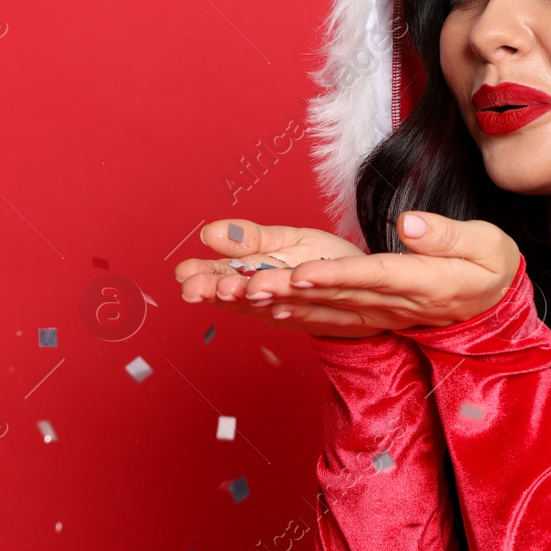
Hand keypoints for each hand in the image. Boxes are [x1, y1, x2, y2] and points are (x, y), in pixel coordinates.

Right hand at [173, 219, 378, 337]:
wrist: (365, 285)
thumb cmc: (320, 260)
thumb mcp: (282, 241)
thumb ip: (248, 238)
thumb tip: (209, 232)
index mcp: (252, 272)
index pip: (218, 274)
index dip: (202, 275)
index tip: (185, 273)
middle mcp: (264, 295)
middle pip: (234, 294)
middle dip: (217, 291)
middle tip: (201, 288)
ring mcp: (286, 308)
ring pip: (263, 304)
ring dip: (248, 298)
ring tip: (234, 290)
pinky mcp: (312, 318)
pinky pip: (301, 313)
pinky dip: (289, 310)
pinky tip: (277, 307)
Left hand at [235, 211, 522, 333]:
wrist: (492, 303)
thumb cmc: (490, 266)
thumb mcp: (487, 245)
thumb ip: (449, 236)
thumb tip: (410, 225)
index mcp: (427, 284)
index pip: (375, 277)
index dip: (337, 276)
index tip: (304, 271)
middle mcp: (397, 304)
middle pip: (339, 297)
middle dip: (293, 291)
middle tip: (251, 285)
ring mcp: (382, 313)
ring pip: (327, 309)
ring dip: (284, 303)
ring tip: (244, 295)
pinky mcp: (371, 314)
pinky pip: (329, 316)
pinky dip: (296, 312)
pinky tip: (264, 306)